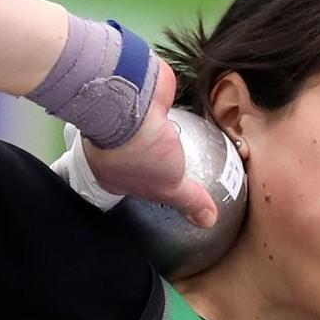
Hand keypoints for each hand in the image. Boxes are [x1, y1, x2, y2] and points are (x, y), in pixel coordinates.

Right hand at [84, 62, 217, 227]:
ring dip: (165, 134)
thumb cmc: (137, 152)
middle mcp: (114, 149)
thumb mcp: (169, 188)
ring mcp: (126, 122)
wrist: (128, 104)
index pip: (133, 188)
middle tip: (180, 166)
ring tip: (188, 142)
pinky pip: (161, 109)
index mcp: (112, 176)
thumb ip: (189, 201)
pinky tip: (191, 115)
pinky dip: (172, 113)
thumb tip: (206, 220)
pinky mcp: (142, 99)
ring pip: (150, 132)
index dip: (149, 191)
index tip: (166, 192)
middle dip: (159, 161)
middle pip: (140, 158)